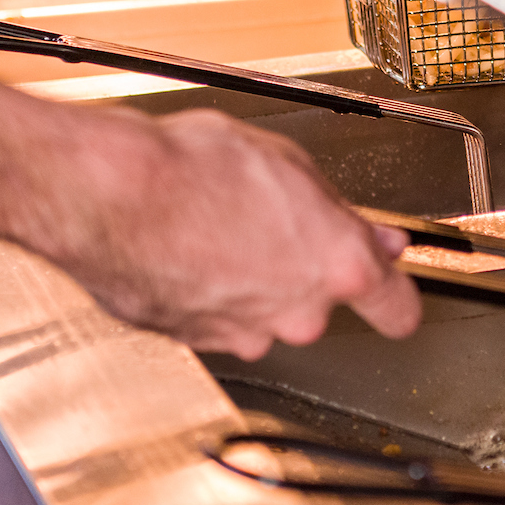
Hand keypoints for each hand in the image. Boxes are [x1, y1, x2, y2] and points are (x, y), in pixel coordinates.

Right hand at [43, 109, 420, 359]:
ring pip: (265, 313)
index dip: (397, 295)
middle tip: (272, 223)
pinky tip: (187, 248)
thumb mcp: (287, 163)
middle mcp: (297, 312)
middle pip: (321, 303)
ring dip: (252, 282)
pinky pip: (216, 317)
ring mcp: (243, 333)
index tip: (395, 290)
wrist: (106, 194)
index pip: (399, 307)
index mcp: (338, 264)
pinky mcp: (193, 341)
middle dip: (303, 271)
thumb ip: (336, 210)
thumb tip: (373, 237)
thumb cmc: (191, 167)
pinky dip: (208, 292)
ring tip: (218, 227)